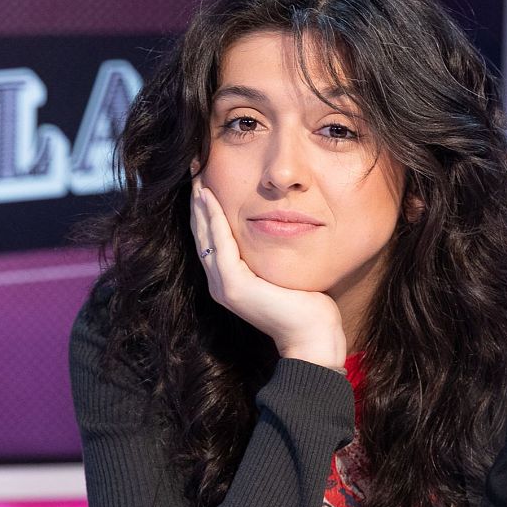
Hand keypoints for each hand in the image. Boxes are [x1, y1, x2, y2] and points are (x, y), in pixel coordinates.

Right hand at [189, 178, 347, 369]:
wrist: (312, 334)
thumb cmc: (306, 304)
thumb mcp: (281, 270)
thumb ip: (269, 253)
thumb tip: (280, 226)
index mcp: (228, 279)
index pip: (211, 238)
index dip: (205, 211)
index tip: (204, 182)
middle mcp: (219, 283)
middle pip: (201, 234)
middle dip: (196, 203)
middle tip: (194, 172)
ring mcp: (223, 286)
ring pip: (205, 237)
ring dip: (199, 207)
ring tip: (197, 180)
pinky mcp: (233, 286)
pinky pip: (220, 245)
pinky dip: (214, 221)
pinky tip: (210, 199)